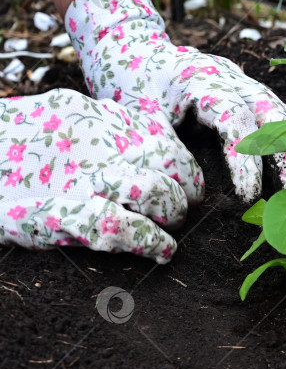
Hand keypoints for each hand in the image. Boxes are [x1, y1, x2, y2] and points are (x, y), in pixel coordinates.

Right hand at [0, 89, 203, 262]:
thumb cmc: (8, 148)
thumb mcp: (54, 123)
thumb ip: (95, 132)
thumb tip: (139, 150)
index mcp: (91, 118)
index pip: (158, 134)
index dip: (180, 161)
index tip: (182, 179)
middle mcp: (91, 144)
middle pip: (167, 159)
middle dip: (184, 185)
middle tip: (182, 205)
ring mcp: (76, 179)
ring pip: (153, 189)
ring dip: (171, 210)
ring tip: (170, 225)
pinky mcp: (56, 216)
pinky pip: (117, 226)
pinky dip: (149, 241)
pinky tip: (162, 250)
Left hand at [65, 0, 285, 201]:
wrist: (132, 45)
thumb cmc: (130, 84)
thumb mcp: (136, 119)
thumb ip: (165, 152)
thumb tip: (194, 195)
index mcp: (200, 78)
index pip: (233, 118)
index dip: (244, 157)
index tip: (248, 195)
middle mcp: (231, 76)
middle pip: (272, 111)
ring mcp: (245, 81)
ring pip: (284, 112)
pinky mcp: (250, 92)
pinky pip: (281, 115)